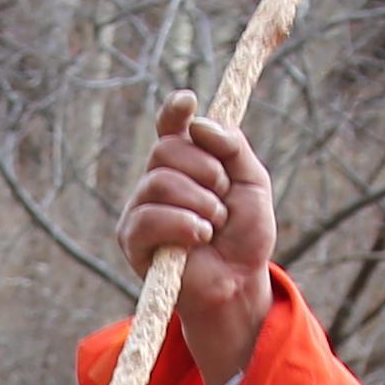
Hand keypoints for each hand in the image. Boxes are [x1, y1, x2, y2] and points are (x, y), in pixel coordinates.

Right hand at [117, 93, 279, 384]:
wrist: (239, 282)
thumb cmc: (244, 236)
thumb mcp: (252, 182)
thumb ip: (233, 147)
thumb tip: (199, 124)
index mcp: (185, 164)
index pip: (170, 127)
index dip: (175, 111)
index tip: (188, 101)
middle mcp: (158, 181)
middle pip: (165, 150)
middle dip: (205, 171)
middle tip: (222, 199)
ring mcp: (141, 209)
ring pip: (159, 182)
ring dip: (200, 203)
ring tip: (214, 226)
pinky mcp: (132, 240)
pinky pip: (149, 217)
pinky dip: (182, 225)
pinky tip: (200, 238)